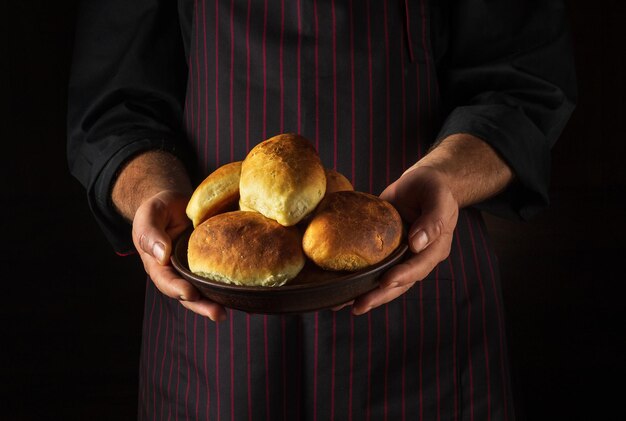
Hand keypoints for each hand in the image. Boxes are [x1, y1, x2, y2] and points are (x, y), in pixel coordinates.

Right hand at [132, 190, 226, 320]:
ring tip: (229, 312)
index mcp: (158, 265)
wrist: (175, 201)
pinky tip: (244, 292)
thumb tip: (162, 255)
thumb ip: (150, 233)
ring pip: (205, 290)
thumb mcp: (149, 215)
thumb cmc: (159, 208)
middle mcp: (177, 273)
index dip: (177, 289)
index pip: (166, 281)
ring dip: (217, 302)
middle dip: (202, 306)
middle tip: (218, 314)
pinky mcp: (211, 263)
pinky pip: (220, 276)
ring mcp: (195, 270)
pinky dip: (230, 285)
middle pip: (187, 295)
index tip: (191, 294)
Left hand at [351, 165, 458, 314]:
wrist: (422, 183)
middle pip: (399, 283)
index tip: (385, 282)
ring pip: (383, 280)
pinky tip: (337, 286)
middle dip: (379, 295)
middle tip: (359, 306)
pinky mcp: (384, 251)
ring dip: (364, 293)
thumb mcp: (437, 198)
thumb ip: (432, 220)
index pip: (418, 267)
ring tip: (341, 305)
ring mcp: (399, 257)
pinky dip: (356, 277)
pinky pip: (371, 266)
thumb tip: (417, 244)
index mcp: (434, 249)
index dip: (402, 276)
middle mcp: (416, 259)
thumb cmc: (433, 188)